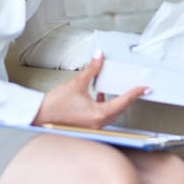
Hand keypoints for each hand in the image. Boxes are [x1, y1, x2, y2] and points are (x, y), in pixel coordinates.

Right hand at [32, 52, 147, 128]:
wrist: (38, 117)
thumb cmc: (54, 106)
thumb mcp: (76, 83)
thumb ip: (92, 69)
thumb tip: (99, 56)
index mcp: (98, 115)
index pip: (123, 102)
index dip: (136, 93)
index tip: (146, 88)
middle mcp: (98, 124)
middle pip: (120, 109)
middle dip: (128, 98)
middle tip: (138, 88)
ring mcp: (93, 127)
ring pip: (112, 113)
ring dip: (117, 102)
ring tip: (119, 90)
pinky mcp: (87, 126)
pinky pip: (102, 115)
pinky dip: (105, 105)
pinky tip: (100, 95)